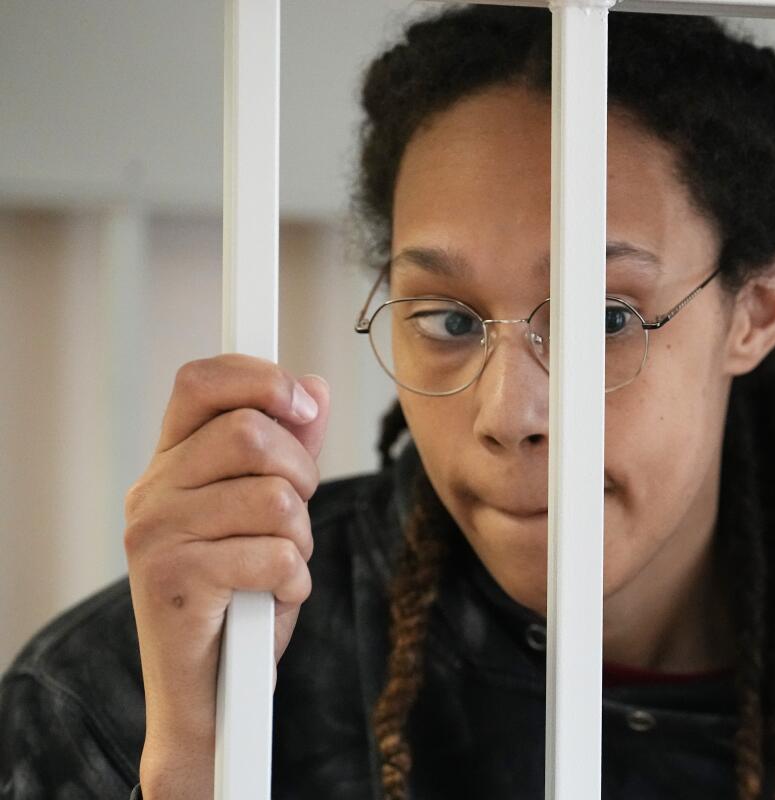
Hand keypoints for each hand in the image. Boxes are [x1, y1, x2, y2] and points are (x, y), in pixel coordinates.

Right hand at [123, 354, 330, 797]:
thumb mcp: (267, 513)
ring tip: (280, 567)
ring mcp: (157, 536)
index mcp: (170, 464)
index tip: (302, 403)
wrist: (209, 694)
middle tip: (295, 516)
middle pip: (252, 432)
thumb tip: (313, 387)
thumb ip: (288, 449)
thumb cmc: (240, 597)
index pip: (199, 381)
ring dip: (301, 539)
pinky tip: (272, 601)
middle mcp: (153, 492)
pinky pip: (276, 555)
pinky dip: (294, 583)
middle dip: (302, 474)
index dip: (259, 377)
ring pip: (276, 498)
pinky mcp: (176, 582)